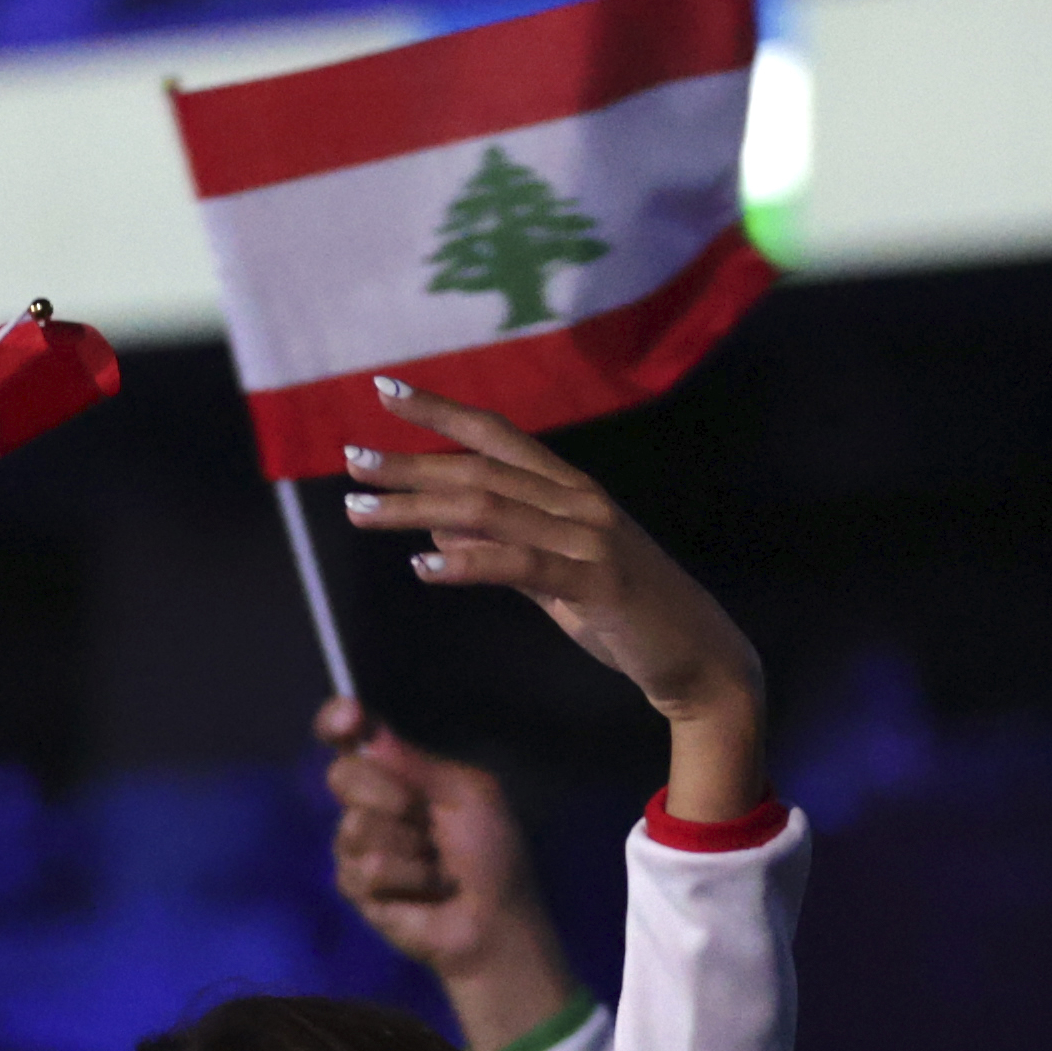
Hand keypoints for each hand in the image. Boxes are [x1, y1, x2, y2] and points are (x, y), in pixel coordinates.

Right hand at [317, 701, 580, 1050]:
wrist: (492, 919)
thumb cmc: (492, 853)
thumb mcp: (469, 794)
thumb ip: (418, 763)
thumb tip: (368, 732)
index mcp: (398, 771)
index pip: (349, 735)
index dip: (337, 721)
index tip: (349, 719)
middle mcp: (371, 801)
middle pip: (342, 775)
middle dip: (389, 794)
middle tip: (426, 817)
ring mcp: (358, 844)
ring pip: (355, 826)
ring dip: (408, 847)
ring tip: (435, 864)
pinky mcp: (354, 885)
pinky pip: (365, 869)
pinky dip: (405, 878)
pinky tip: (424, 890)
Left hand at [337, 387, 767, 819]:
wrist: (700, 660)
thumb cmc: (629, 618)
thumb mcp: (556, 580)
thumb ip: (502, 552)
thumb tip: (439, 534)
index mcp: (570, 490)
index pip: (496, 435)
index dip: (440, 410)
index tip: (385, 390)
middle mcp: (578, 501)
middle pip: (479, 468)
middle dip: (410, 462)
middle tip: (351, 460)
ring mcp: (590, 538)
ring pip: (488, 510)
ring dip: (418, 508)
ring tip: (362, 510)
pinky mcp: (596, 582)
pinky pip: (520, 566)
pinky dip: (467, 564)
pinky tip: (421, 568)